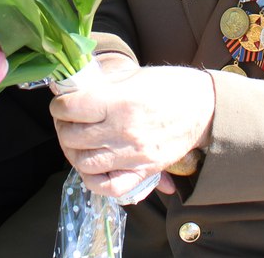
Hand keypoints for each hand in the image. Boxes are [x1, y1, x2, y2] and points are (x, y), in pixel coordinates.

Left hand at [50, 63, 214, 199]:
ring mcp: (133, 154)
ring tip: (75, 142)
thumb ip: (101, 84)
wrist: (205, 107)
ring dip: (72, 152)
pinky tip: (90, 167)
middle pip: (73, 137)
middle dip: (62, 127)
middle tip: (65, 121)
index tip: (61, 103)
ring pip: (84, 163)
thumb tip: (72, 88)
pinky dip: (93, 181)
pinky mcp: (143, 171)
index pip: (71, 108)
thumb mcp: (132, 75)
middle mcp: (123, 130)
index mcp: (119, 102)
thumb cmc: (168, 86)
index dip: (59, 105)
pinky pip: (109, 187)